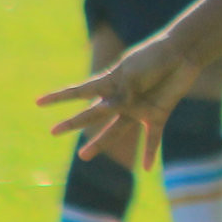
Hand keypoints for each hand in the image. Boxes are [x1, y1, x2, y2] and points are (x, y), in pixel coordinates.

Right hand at [39, 34, 206, 167]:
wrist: (183, 53)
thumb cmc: (154, 57)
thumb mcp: (132, 72)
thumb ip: (122, 92)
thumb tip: (118, 108)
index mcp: (111, 82)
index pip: (79, 91)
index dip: (59, 97)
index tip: (38, 102)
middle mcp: (122, 98)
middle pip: (94, 114)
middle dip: (73, 123)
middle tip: (53, 132)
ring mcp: (139, 108)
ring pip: (117, 130)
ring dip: (101, 143)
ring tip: (83, 156)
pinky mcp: (158, 114)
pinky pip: (153, 137)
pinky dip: (151, 152)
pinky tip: (146, 169)